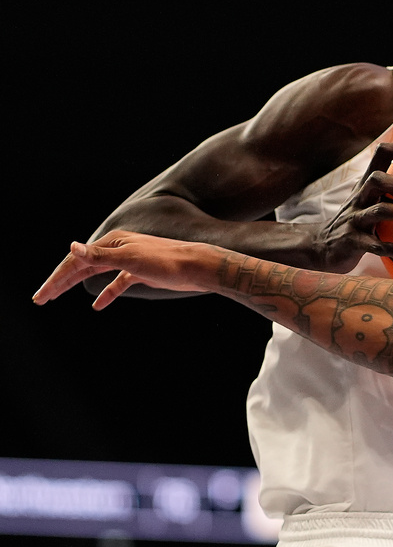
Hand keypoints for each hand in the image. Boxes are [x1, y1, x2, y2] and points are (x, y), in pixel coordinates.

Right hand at [34, 231, 216, 309]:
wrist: (197, 266)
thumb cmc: (166, 261)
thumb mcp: (130, 258)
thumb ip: (100, 255)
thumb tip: (72, 246)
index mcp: (112, 242)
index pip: (76, 260)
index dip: (57, 278)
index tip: (42, 295)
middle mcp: (118, 248)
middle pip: (83, 266)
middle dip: (61, 282)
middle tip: (41, 299)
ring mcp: (129, 261)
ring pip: (97, 274)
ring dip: (77, 285)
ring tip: (58, 297)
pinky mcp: (141, 273)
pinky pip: (118, 283)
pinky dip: (107, 293)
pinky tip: (98, 305)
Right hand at [313, 137, 392, 271]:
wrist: (323, 248)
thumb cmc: (358, 221)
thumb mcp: (370, 200)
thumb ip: (391, 191)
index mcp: (365, 184)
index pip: (381, 155)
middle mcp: (359, 197)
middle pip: (377, 179)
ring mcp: (355, 219)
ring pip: (381, 211)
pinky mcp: (353, 242)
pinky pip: (379, 245)